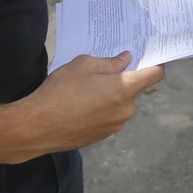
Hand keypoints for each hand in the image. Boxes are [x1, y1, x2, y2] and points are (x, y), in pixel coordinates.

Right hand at [21, 51, 163, 154]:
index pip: (155, 75)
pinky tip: (79, 105)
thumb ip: (110, 62)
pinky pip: (108, 117)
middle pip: (133, 89)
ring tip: (84, 89)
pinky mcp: (101, 136)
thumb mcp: (84, 65)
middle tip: (101, 71)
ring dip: (109, 95)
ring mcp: (114, 126)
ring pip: (119, 104)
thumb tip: (125, 60)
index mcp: (124, 90)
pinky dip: (100, 109)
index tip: (150, 56)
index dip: (155, 63)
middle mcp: (125, 111)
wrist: (37, 126)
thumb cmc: (60, 91)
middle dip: (121, 79)